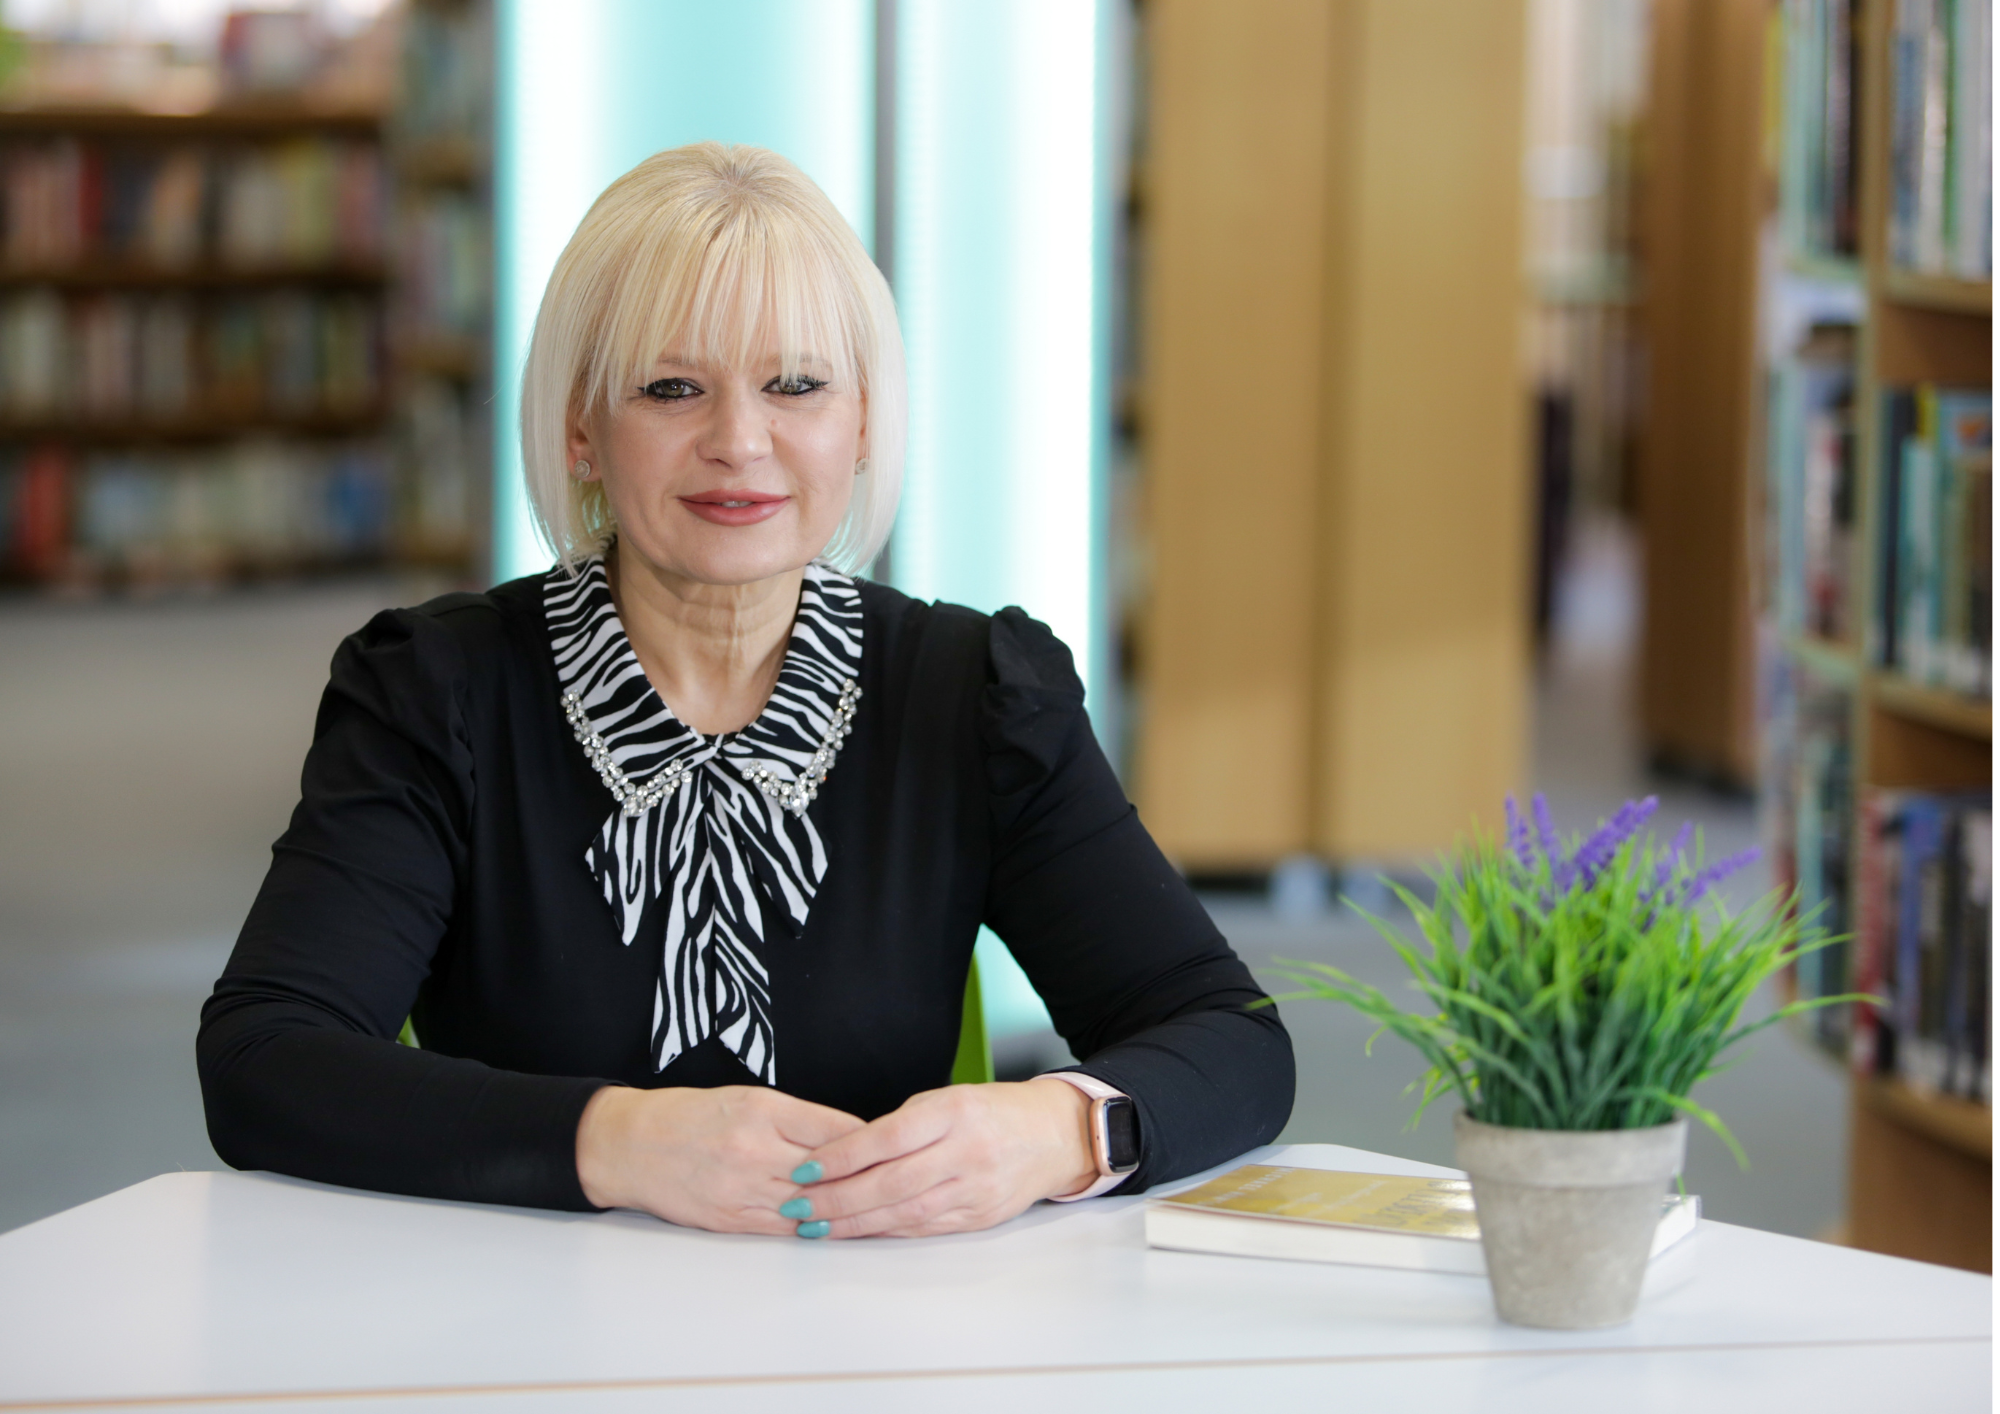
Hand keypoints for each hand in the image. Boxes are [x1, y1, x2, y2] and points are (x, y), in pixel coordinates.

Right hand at [575, 1084, 864, 1233]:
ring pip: (813, 1206)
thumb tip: (849, 1137)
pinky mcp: (731, 1219)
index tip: (893, 1148)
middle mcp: (754, 1149)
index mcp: (763, 1110)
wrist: (630, 1145)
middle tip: (898, 1183)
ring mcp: (742, 1188)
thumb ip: (798, 1119)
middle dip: (867, 1179)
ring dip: (846, 1210)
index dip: (871, 1143)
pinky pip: (786, 1229)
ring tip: (878, 1210)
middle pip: (832, 1172)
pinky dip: (814, 1228)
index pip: (838, 1131)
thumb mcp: (748, 1098)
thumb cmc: (690, 1115)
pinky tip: (835, 1226)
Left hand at [784, 1077, 1099, 1237]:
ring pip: (904, 1212)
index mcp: (954, 1112)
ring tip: (816, 1226)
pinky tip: (856, 1231)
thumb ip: (902, 1125)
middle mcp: (966, 1152)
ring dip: (854, 1223)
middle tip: (798, 1206)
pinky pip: (923, 1227)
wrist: (1054, 1135)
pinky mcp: (980, 1217)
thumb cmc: (993, 1111)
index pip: (886, 1138)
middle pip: (891, 1182)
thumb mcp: (948, 1099)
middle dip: (838, 1198)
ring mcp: (975, 1189)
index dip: (842, 1157)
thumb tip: (846, 1153)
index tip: (806, 1169)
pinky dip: (885, 1230)